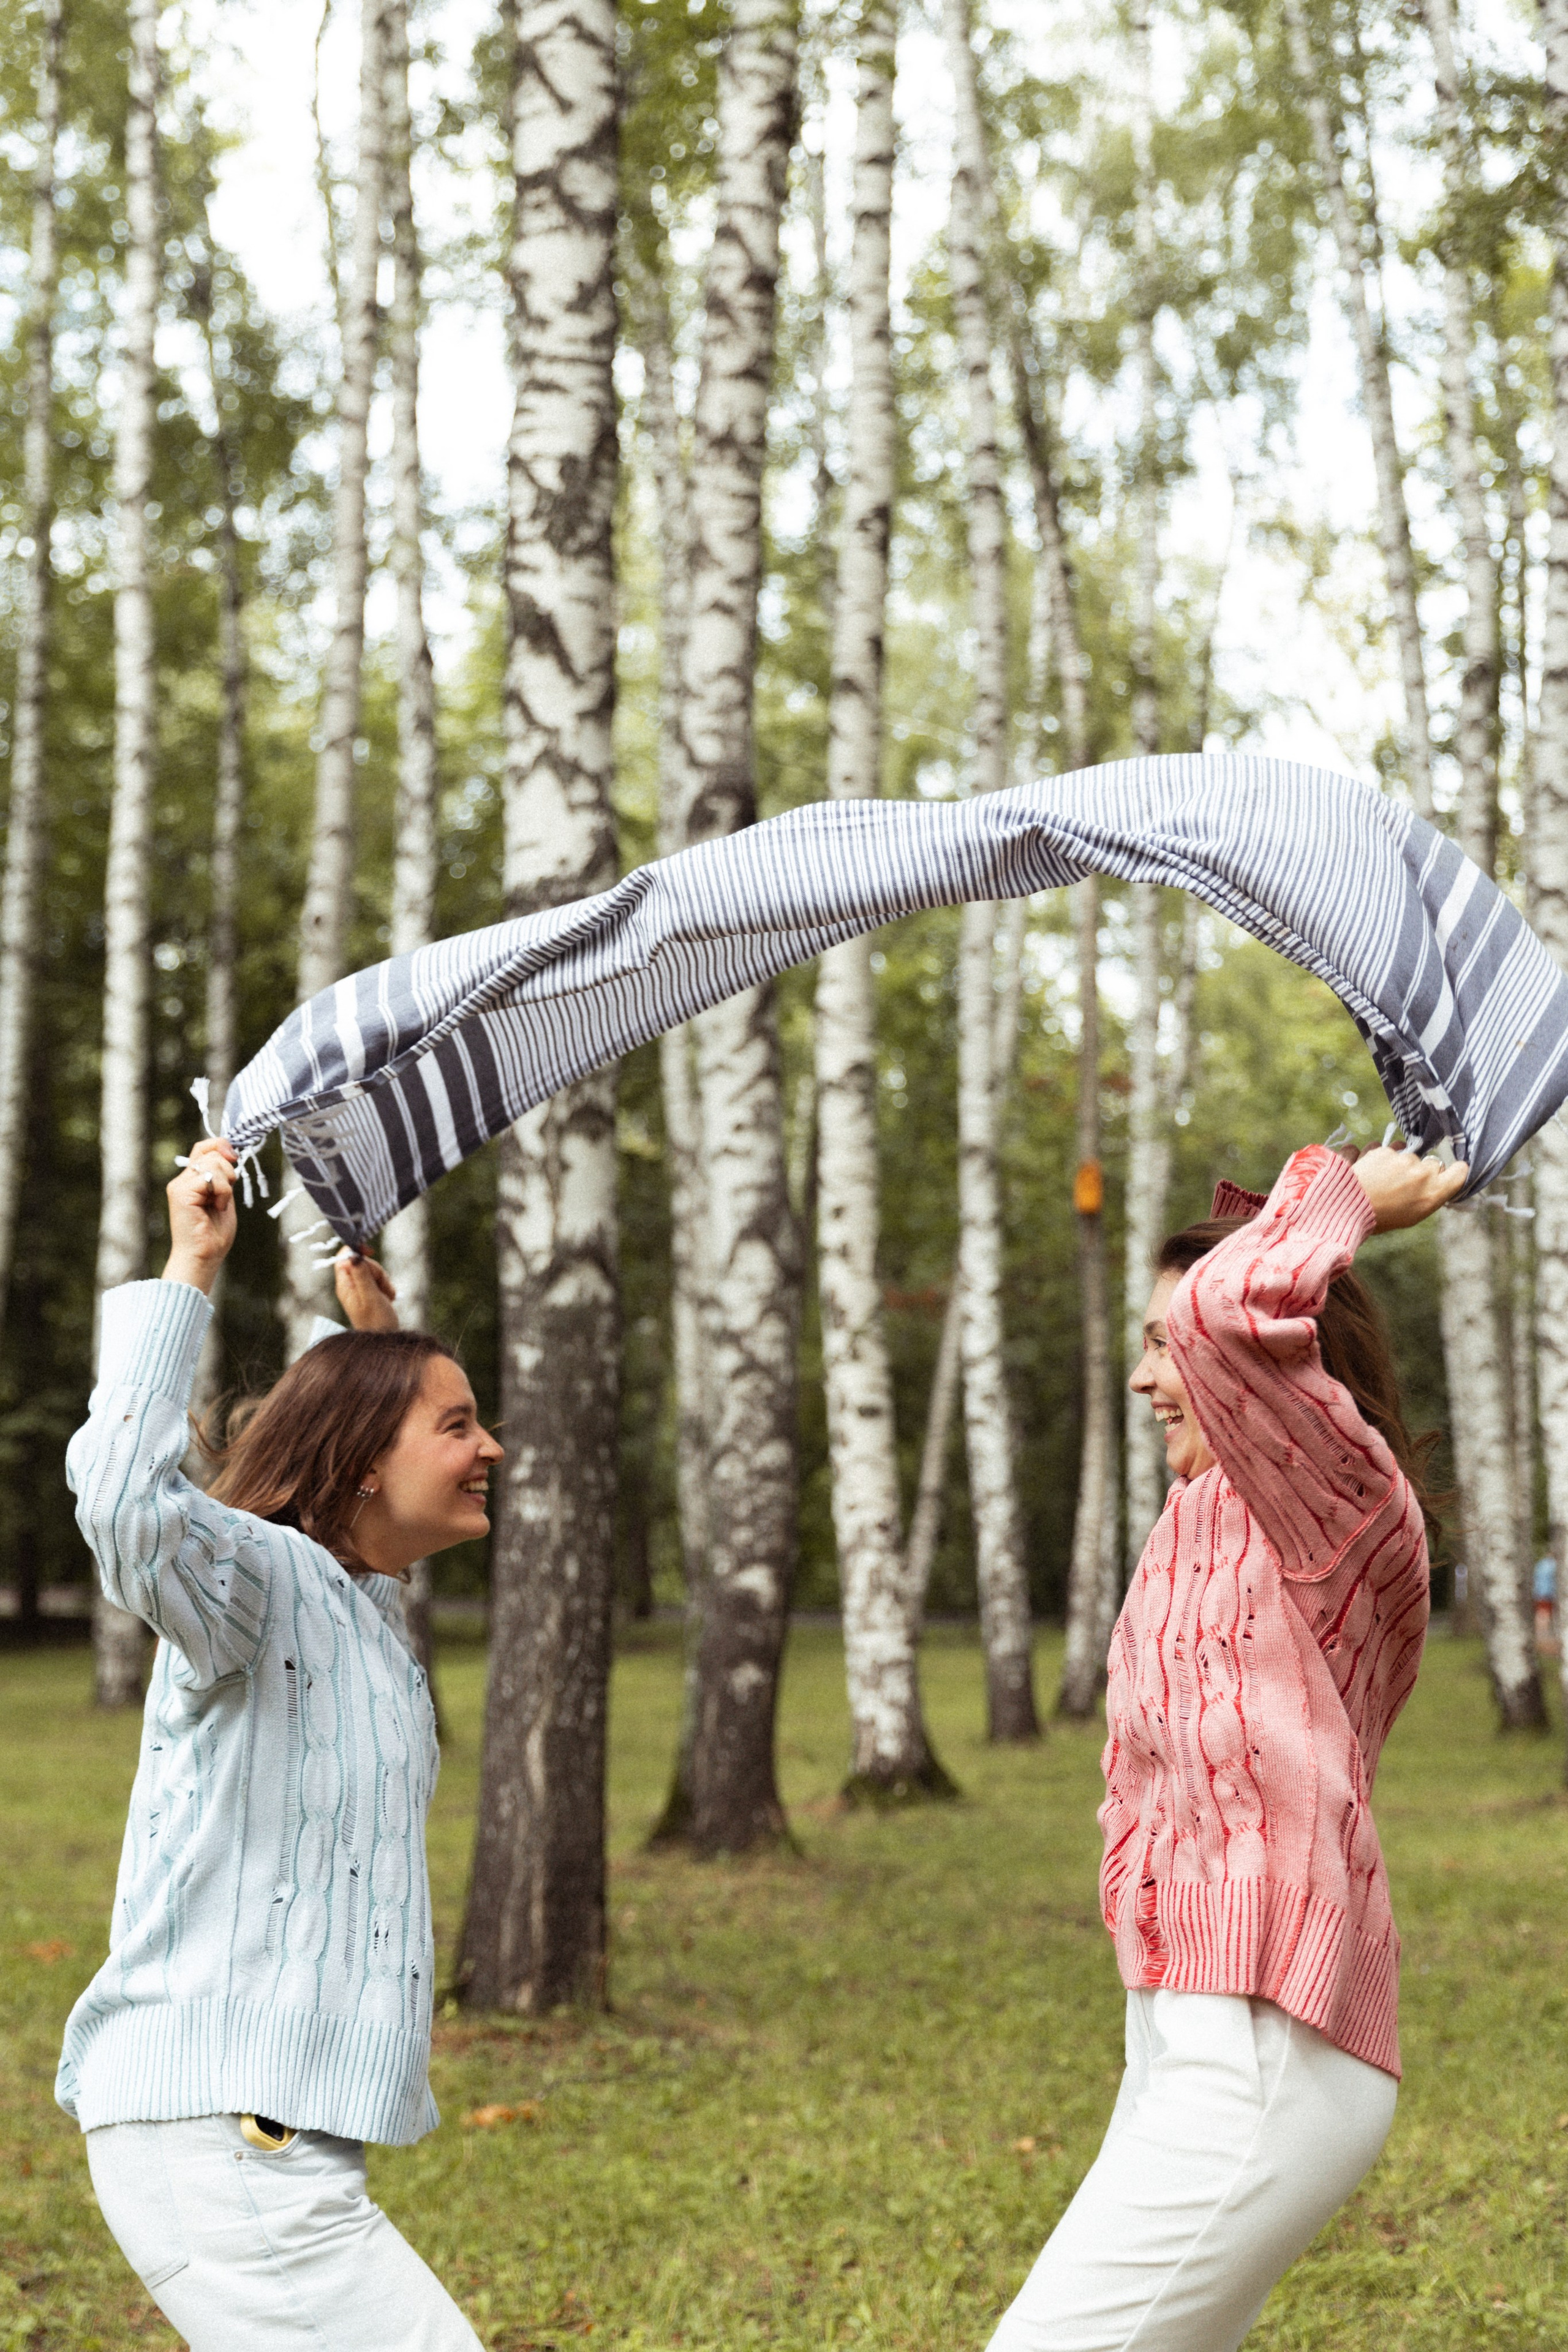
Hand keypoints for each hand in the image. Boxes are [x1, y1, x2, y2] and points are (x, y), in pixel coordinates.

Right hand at [163, 1137, 238, 1293]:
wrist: (203, 1256)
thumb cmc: (213, 1234)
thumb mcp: (223, 1197)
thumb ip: (223, 1178)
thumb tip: (230, 1154)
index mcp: (191, 1180)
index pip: (203, 1148)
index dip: (221, 1146)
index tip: (234, 1158)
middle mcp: (182, 1180)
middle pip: (210, 1152)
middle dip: (229, 1169)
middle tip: (227, 1193)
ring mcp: (179, 1186)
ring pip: (213, 1162)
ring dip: (227, 1183)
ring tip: (220, 1204)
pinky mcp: (181, 1193)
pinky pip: (212, 1178)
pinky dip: (223, 1192)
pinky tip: (218, 1207)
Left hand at [334, 1248, 398, 1331]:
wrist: (385, 1341)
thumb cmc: (376, 1323)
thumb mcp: (370, 1297)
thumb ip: (362, 1276)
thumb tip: (353, 1255)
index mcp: (345, 1286)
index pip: (344, 1258)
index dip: (356, 1251)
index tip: (370, 1251)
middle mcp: (350, 1286)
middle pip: (362, 1263)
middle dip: (376, 1271)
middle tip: (381, 1287)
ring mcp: (360, 1289)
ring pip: (373, 1271)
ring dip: (383, 1280)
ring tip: (386, 1297)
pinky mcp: (370, 1292)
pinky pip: (379, 1280)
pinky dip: (386, 1287)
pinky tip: (389, 1298)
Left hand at [1343, 1139, 1468, 1231]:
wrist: (1346, 1209)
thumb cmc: (1380, 1217)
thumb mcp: (1412, 1215)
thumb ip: (1429, 1195)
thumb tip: (1436, 1182)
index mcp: (1434, 1191)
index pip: (1459, 1171)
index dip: (1454, 1170)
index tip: (1446, 1172)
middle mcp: (1422, 1171)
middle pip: (1429, 1163)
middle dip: (1418, 1170)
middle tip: (1400, 1185)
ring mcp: (1402, 1158)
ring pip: (1404, 1153)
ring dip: (1395, 1161)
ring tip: (1378, 1179)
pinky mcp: (1382, 1149)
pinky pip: (1381, 1148)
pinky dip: (1373, 1156)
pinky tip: (1364, 1170)